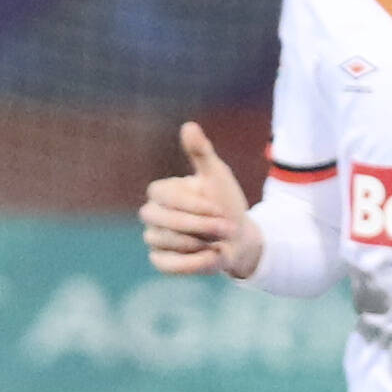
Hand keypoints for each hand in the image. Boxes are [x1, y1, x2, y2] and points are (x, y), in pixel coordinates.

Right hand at [143, 121, 263, 277]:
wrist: (238, 238)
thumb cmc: (225, 203)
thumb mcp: (218, 176)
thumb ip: (201, 153)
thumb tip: (188, 125)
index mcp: (163, 192)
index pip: (161, 194)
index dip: (190, 203)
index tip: (218, 208)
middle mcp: (153, 215)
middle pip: (159, 218)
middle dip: (196, 225)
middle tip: (226, 227)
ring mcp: (154, 239)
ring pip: (165, 241)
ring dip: (198, 243)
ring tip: (220, 241)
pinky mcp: (161, 261)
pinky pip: (165, 265)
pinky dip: (191, 263)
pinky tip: (213, 257)